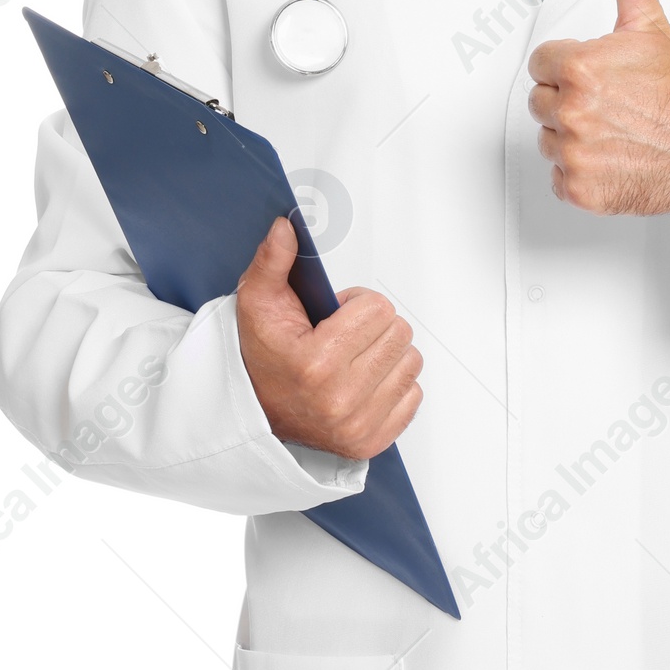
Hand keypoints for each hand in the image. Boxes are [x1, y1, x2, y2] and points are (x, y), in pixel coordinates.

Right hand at [236, 217, 421, 460]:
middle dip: (375, 327)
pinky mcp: (373, 441)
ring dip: (387, 354)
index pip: (378, 309)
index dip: (357, 305)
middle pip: (399, 333)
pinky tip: (365, 382)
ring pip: (411, 361)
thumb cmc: (262, 359)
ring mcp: (359, 424)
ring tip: (356, 358)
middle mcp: (340, 399)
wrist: (255, 415)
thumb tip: (287, 228)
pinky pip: (414, 394)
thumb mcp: (257, 304)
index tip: (335, 317)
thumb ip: (272, 261)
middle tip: (345, 337)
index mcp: (317, 363)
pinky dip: (394, 384)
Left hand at [527, 0, 669, 215]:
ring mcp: (575, 153)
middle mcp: (572, 111)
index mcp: (579, 69)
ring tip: (614, 129)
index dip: (569, 66)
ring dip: (574, 136)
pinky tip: (611, 156)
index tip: (597, 75)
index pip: (541, 64)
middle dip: (570, 100)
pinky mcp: (580, 188)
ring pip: (548, 138)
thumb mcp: (651, 25)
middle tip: (611, 102)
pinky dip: (581, 172)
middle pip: (541, 101)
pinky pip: (558, 176)